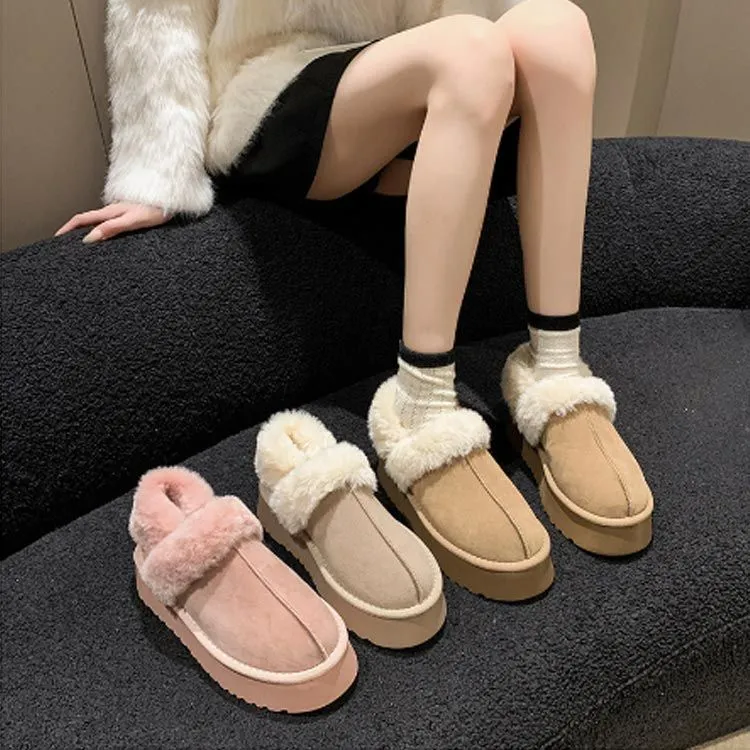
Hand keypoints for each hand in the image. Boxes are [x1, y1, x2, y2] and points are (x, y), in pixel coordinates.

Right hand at [55, 203, 170, 243]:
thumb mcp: (132, 221)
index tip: (57, 237)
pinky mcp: (128, 214)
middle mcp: (112, 210)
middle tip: (63, 240)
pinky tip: (103, 234)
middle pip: (86, 219)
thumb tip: (89, 237)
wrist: (171, 200)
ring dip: (86, 228)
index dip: (67, 228)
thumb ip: (111, 228)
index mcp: (110, 212)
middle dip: (72, 229)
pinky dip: (99, 228)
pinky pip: (108, 222)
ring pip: (97, 220)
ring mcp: (120, 212)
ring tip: (78, 240)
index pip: (81, 219)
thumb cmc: (156, 210)